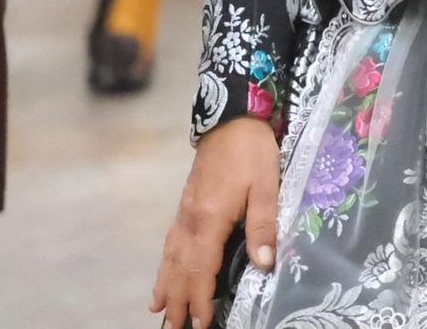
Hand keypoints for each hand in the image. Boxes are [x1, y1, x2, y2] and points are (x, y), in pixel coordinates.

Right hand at [152, 116, 279, 328]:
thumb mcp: (266, 185)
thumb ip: (263, 224)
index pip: (201, 269)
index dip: (200, 297)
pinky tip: (164, 273)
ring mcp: (185, 213)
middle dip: (178, 300)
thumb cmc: (252, 152)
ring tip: (160, 311)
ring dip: (166, 285)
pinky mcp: (186, 205)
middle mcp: (191, 221)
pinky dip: (165, 264)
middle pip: (180, 269)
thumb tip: (263, 263)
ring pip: (170, 257)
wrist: (232, 118)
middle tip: (174, 328)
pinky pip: (170, 243)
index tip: (200, 323)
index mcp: (210, 220)